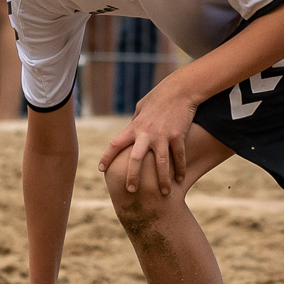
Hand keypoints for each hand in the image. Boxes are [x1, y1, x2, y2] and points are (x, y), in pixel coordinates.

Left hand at [97, 79, 197, 195]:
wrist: (180, 90)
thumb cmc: (159, 97)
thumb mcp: (141, 107)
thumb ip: (135, 122)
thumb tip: (131, 131)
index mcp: (134, 127)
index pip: (115, 144)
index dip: (107, 157)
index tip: (101, 170)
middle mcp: (147, 133)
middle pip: (136, 159)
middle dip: (132, 176)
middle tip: (131, 190)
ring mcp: (163, 136)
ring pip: (161, 163)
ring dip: (162, 180)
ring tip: (164, 194)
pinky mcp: (178, 136)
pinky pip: (179, 156)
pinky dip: (180, 169)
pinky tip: (181, 179)